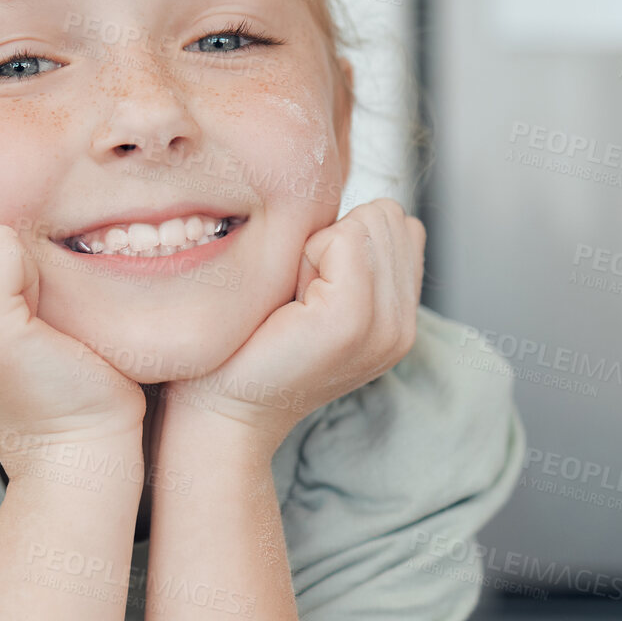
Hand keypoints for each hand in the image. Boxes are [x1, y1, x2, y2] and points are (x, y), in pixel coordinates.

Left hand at [165, 199, 424, 455]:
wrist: (218, 412)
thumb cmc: (245, 348)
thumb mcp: (311, 293)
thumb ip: (348, 254)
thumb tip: (360, 208)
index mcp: (398, 318)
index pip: (397, 221)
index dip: (340, 239)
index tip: (304, 292)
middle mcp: (403, 326)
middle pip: (387, 214)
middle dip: (331, 239)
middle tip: (294, 298)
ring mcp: (385, 327)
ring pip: (367, 221)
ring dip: (315, 248)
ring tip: (290, 303)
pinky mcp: (352, 320)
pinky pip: (342, 238)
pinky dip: (303, 258)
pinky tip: (285, 307)